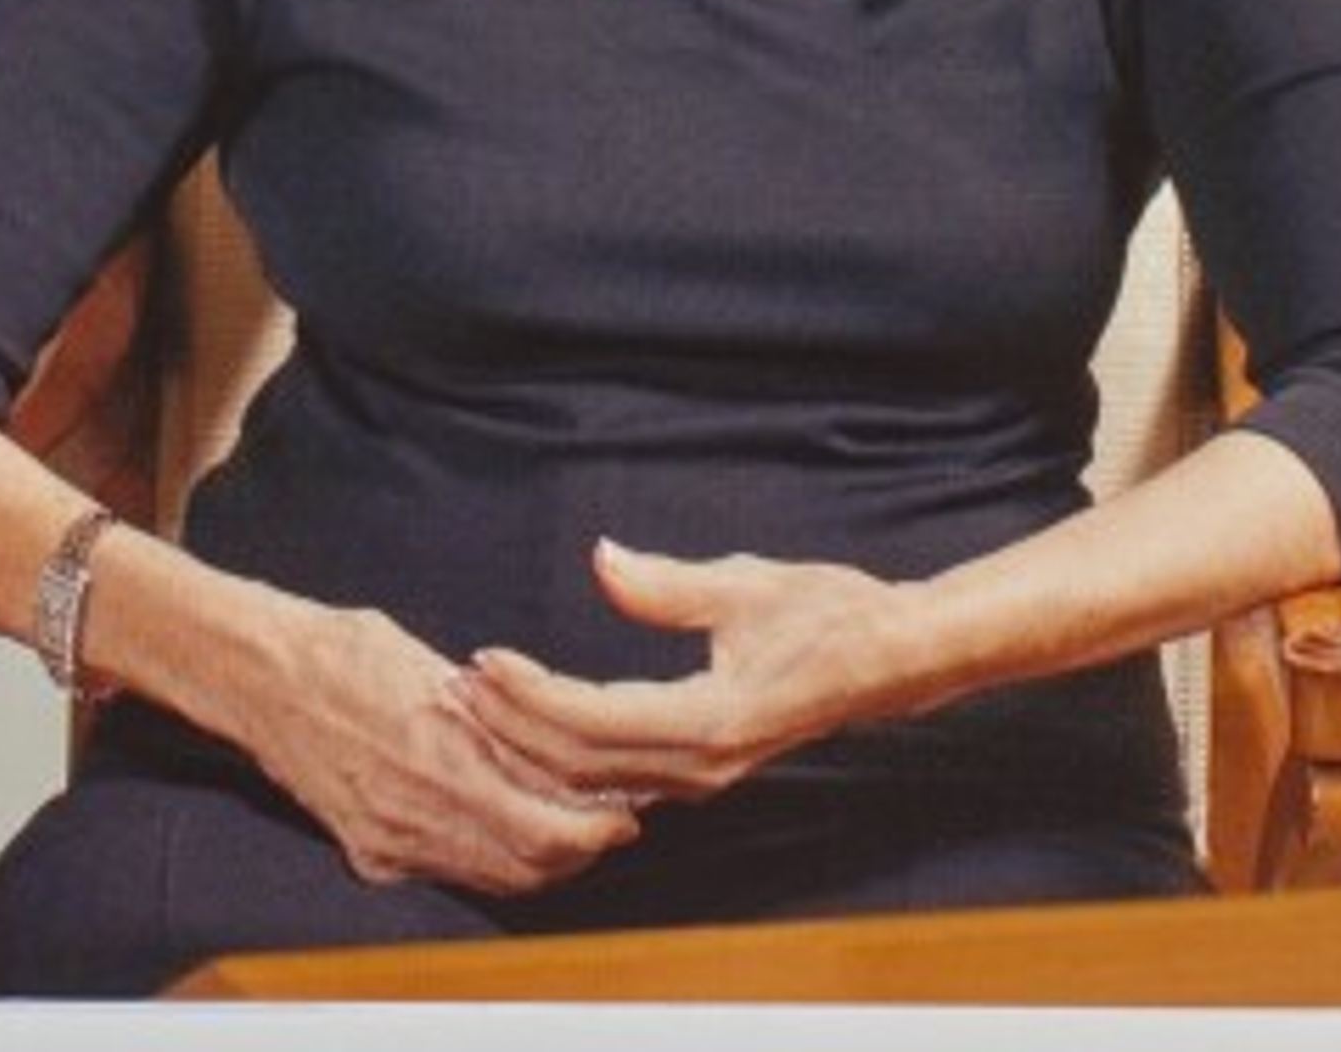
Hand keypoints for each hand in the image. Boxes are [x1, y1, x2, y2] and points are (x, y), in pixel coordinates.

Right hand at [230, 596, 649, 894]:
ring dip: (539, 862)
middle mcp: (416, 812)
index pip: (544, 822)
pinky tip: (505, 831)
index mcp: (439, 753)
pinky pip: (447, 873)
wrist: (257, 676)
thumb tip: (545, 740)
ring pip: (492, 878)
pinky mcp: (368, 853)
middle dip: (580, 850)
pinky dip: (489, 862)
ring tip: (571, 830)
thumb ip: (486, 712)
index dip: (595, 825)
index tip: (627, 809)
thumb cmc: (340, 649)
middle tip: (612, 824)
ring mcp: (389, 840)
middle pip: (527, 863)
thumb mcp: (425, 662)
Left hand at [456, 538, 910, 808]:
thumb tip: (600, 560)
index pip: (593, 721)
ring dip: (529, 745)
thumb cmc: (829, 613)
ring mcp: (702, 776)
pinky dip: (564, 757)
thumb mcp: (747, 584)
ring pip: (593, 780)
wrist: (892, 662)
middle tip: (449, 688)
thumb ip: (667, 585)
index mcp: (710, 721)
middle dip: (509, 729)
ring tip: (474, 706)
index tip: (481, 660)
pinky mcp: (702, 769)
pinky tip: (530, 735)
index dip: (530, 696)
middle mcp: (700, 766)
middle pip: (580, 765)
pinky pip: (618, 777)